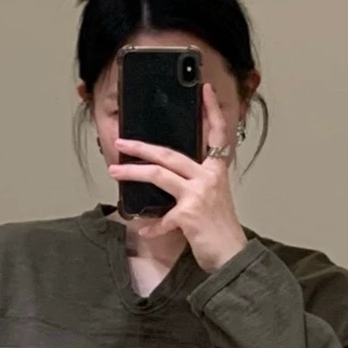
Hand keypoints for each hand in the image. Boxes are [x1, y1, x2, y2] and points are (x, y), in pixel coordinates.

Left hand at [108, 82, 248, 273]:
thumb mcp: (212, 200)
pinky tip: (144, 229)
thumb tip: (166, 178)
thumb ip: (194, 185)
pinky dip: (152, 225)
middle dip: (142, 146)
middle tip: (121, 142)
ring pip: (159, 174)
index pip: (217, 134)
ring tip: (114, 171)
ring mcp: (199, 194)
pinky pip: (162, 217)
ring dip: (133, 173)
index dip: (211, 110)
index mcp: (217, 171)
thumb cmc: (220, 230)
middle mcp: (209, 177)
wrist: (233, 257)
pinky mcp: (189, 214)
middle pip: (170, 153)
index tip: (205, 89)